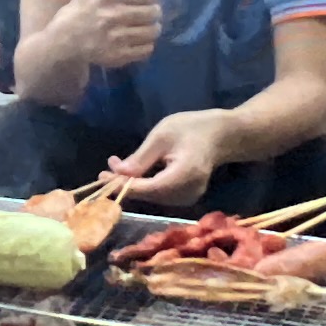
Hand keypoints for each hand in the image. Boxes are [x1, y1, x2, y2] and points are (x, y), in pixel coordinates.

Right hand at [60, 0, 162, 69]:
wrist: (64, 40)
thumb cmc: (82, 6)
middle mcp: (112, 15)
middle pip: (153, 13)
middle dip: (151, 13)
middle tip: (143, 13)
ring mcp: (115, 38)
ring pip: (152, 32)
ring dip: (150, 29)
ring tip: (141, 26)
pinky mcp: (117, 56)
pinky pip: (146, 49)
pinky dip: (145, 45)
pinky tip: (135, 40)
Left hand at [110, 110, 229, 203]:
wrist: (223, 135)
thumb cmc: (193, 128)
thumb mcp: (163, 135)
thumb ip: (141, 158)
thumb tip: (118, 174)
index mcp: (184, 175)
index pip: (148, 188)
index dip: (123, 186)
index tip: (102, 177)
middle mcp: (187, 192)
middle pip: (149, 195)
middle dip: (125, 184)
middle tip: (105, 170)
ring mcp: (188, 198)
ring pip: (152, 197)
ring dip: (133, 185)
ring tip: (115, 168)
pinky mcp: (186, 197)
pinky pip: (160, 195)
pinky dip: (145, 186)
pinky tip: (133, 174)